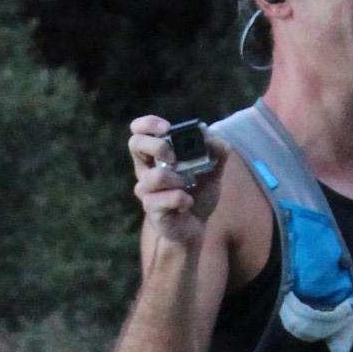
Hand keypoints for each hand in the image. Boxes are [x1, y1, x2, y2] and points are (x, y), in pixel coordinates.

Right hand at [129, 116, 220, 257]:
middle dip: (158, 145)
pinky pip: (170, 198)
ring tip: (187, 187)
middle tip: (175, 157)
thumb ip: (217, 152)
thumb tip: (211, 136)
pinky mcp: (153, 210)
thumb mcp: (213, 171)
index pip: (139, 131)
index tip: (167, 128)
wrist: (196, 227)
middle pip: (135, 144)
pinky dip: (184, 200)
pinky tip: (188, 205)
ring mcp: (146, 191)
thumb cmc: (198, 195)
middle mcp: (146, 170)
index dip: (148, 124)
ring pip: (156, 176)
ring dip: (178, 179)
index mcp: (156, 156)